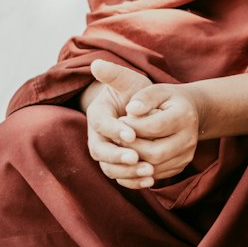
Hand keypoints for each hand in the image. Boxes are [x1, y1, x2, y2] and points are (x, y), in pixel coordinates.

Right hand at [85, 60, 154, 188]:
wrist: (145, 112)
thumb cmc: (135, 93)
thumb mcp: (128, 81)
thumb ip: (114, 74)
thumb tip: (97, 64)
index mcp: (97, 114)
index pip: (100, 125)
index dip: (114, 130)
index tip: (131, 134)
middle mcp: (97, 136)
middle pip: (100, 151)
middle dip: (118, 156)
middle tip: (137, 158)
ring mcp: (106, 153)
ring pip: (110, 168)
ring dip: (128, 172)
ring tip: (148, 171)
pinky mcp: (117, 167)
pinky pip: (121, 178)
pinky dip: (133, 182)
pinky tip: (151, 181)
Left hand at [119, 83, 201, 183]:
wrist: (190, 111)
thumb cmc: (167, 99)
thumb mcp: (157, 90)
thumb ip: (144, 97)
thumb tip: (130, 110)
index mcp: (184, 116)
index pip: (154, 127)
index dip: (133, 126)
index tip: (119, 120)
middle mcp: (189, 139)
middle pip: (155, 152)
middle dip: (131, 147)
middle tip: (116, 138)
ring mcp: (186, 155)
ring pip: (154, 167)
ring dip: (133, 161)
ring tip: (121, 147)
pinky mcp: (181, 166)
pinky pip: (157, 175)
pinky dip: (139, 170)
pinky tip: (129, 158)